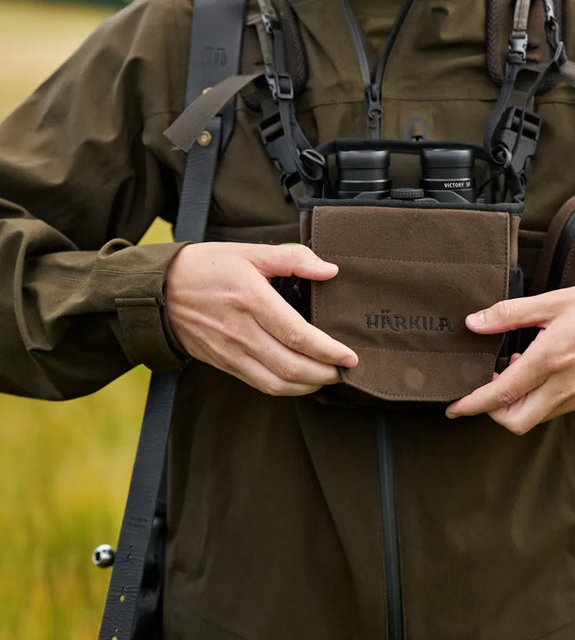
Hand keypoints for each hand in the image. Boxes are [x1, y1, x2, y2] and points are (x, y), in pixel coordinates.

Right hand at [165, 242, 357, 395]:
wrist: (159, 290)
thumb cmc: (207, 266)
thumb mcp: (250, 252)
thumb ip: (293, 258)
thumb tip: (329, 270)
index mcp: (250, 299)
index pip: (297, 334)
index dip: (328, 350)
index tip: (350, 356)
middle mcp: (241, 331)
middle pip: (291, 366)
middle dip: (325, 374)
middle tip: (345, 370)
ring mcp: (230, 352)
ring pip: (276, 382)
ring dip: (308, 386)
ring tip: (328, 377)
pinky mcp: (223, 363)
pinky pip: (259, 384)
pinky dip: (285, 388)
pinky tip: (301, 380)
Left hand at [446, 280, 574, 434]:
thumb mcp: (554, 301)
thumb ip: (510, 314)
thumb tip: (473, 323)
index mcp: (551, 359)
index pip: (501, 393)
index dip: (472, 404)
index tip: (452, 408)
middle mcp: (565, 386)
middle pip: (515, 420)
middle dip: (492, 411)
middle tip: (484, 385)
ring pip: (535, 417)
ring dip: (516, 403)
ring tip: (515, 367)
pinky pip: (554, 410)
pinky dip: (537, 399)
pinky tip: (539, 370)